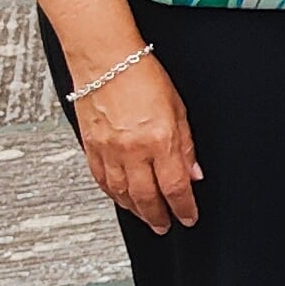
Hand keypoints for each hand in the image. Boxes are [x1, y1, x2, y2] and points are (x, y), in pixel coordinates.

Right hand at [69, 47, 201, 232]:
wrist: (105, 60)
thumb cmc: (143, 76)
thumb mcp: (179, 109)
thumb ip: (186, 146)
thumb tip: (194, 174)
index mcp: (160, 140)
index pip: (175, 188)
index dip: (183, 208)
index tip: (189, 217)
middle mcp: (132, 150)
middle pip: (147, 198)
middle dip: (158, 216)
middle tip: (166, 226)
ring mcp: (108, 151)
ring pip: (122, 194)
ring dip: (136, 210)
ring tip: (146, 216)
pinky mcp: (90, 147)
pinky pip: (102, 180)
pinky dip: (113, 194)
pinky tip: (121, 199)